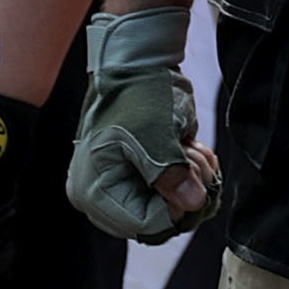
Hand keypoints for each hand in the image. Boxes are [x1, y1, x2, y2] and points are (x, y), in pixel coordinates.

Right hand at [65, 8, 221, 243]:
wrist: (138, 63)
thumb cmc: (139, 95)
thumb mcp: (157, 136)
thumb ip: (172, 175)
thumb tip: (193, 205)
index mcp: (94, 190)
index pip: (145, 225)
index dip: (176, 208)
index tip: (193, 179)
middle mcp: (101, 195)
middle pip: (157, 221)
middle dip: (184, 194)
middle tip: (194, 161)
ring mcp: (119, 185)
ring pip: (168, 207)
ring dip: (190, 181)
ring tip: (190, 150)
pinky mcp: (138, 174)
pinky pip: (170, 191)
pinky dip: (188, 173)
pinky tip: (190, 148)